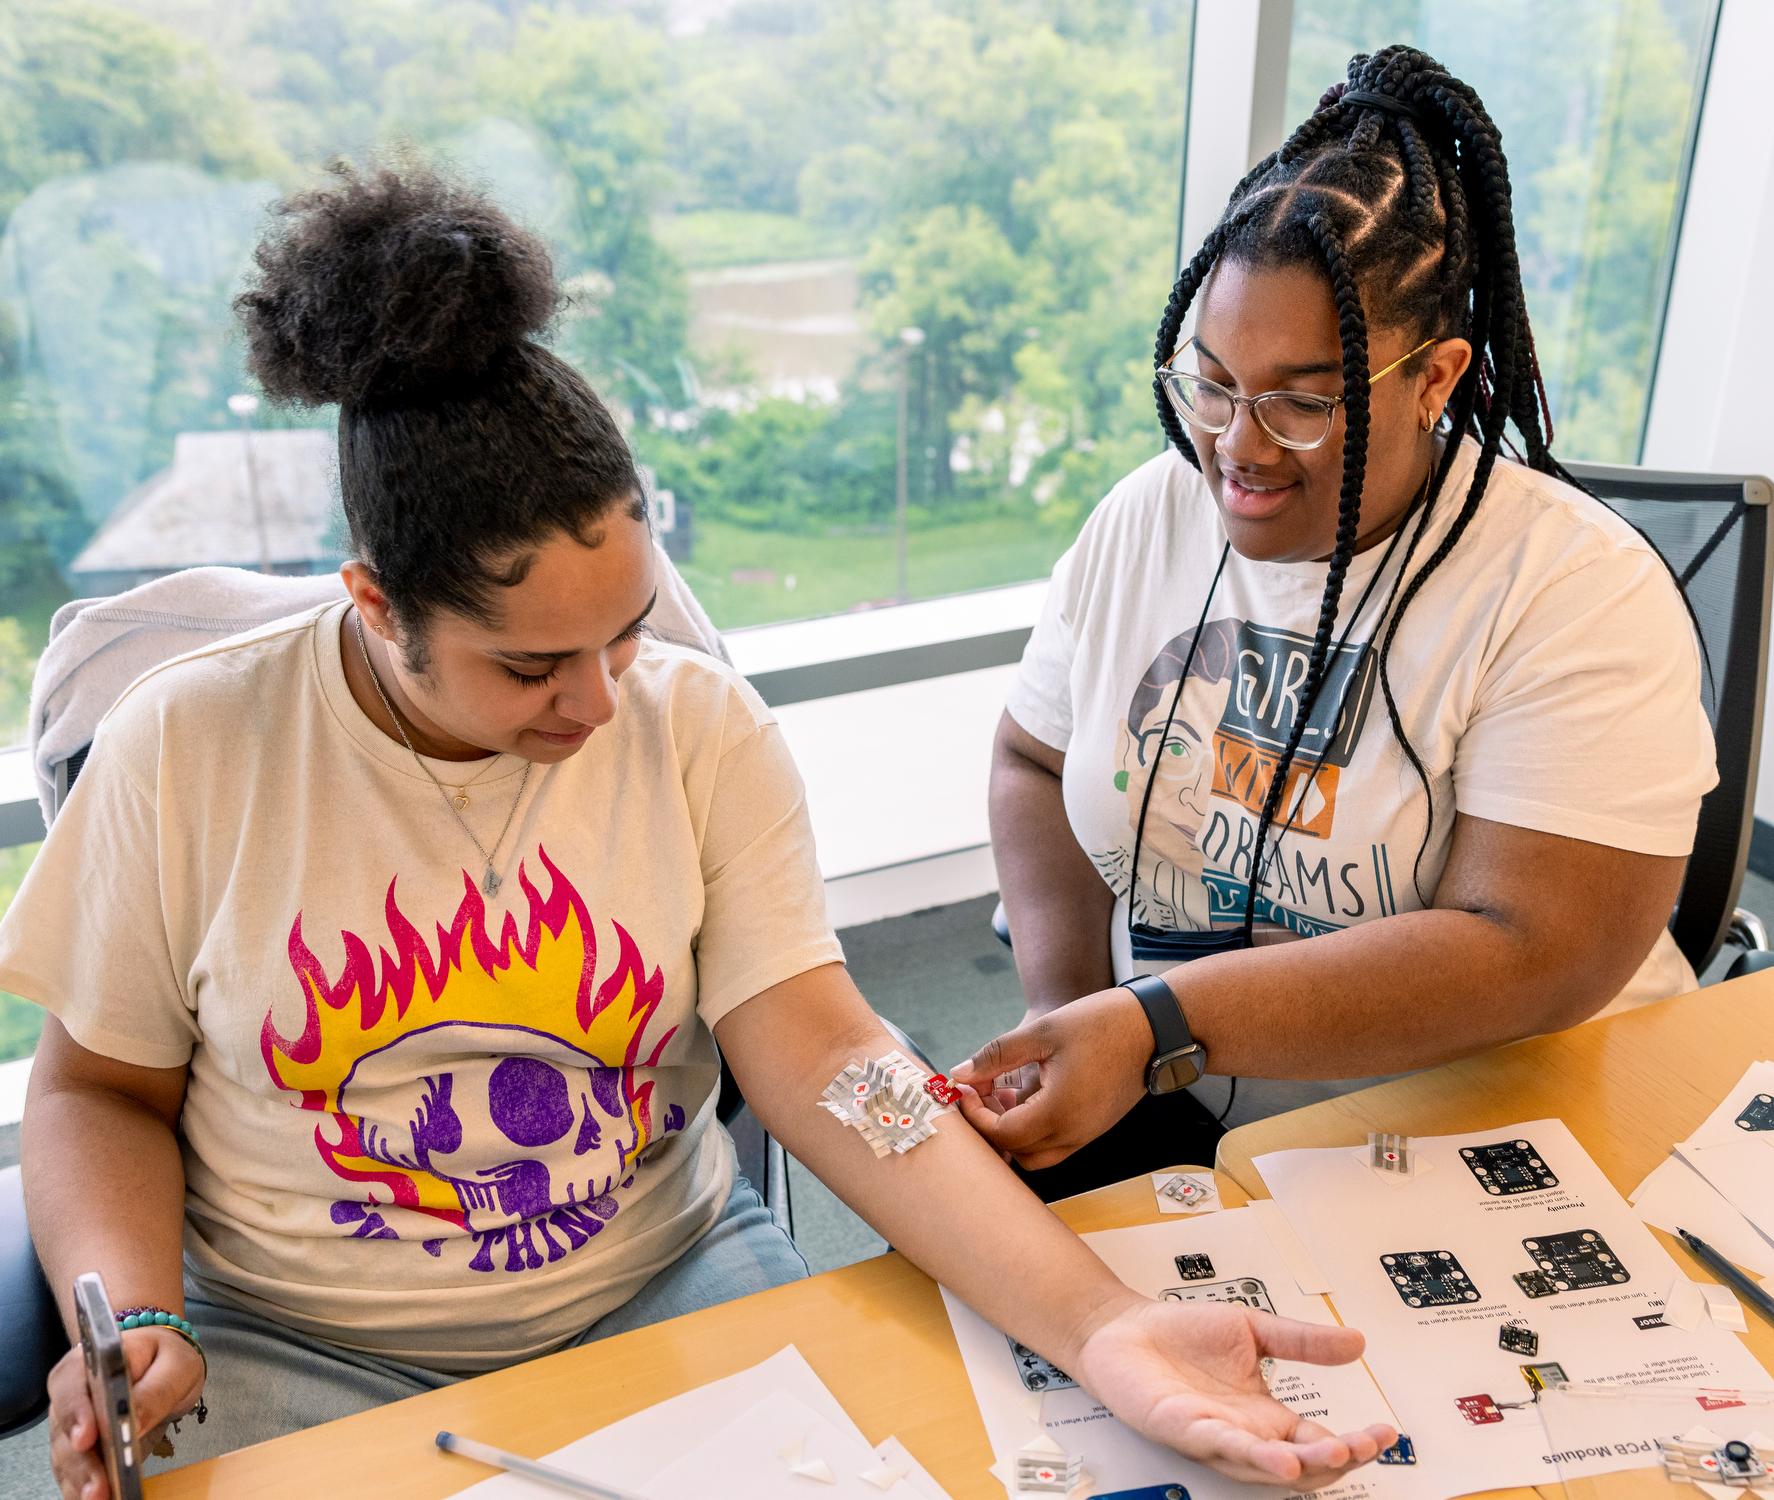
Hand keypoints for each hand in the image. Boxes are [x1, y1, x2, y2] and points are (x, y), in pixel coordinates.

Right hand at [47, 1328, 204, 1499]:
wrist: (162, 1365)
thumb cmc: (166, 1359)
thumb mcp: (175, 1365)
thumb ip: (155, 1389)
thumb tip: (132, 1421)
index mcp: (90, 1362)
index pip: (71, 1385)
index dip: (76, 1412)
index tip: (87, 1437)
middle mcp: (72, 1396)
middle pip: (66, 1432)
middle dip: (82, 1463)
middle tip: (99, 1488)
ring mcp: (71, 1426)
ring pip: (67, 1459)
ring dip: (82, 1484)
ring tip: (102, 1499)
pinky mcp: (79, 1452)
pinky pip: (75, 1475)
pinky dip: (84, 1490)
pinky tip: (101, 1499)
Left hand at [948, 986, 1152, 1168]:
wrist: (1153, 1027)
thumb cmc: (1100, 1024)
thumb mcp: (1041, 1032)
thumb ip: (996, 1056)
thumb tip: (960, 1074)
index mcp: (1058, 1113)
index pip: (1002, 1134)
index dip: (975, 1115)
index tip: (963, 1089)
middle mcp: (1073, 1134)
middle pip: (1016, 1152)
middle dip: (990, 1126)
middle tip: (979, 1092)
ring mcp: (1086, 1134)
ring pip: (1036, 1154)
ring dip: (1012, 1131)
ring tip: (1003, 1092)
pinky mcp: (1094, 1128)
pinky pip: (1055, 1143)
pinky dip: (1034, 1129)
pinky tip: (1029, 1094)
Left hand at [1071, 1295, 1396, 1487]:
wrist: (1123, 1328)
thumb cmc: (1180, 1336)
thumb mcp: (1253, 1329)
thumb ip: (1303, 1340)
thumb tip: (1354, 1340)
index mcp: (1265, 1414)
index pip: (1319, 1440)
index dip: (1356, 1441)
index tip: (1385, 1431)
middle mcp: (1244, 1432)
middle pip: (1302, 1464)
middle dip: (1339, 1460)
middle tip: (1366, 1446)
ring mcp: (1214, 1434)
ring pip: (1264, 1466)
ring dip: (1301, 1465)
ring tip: (1332, 1457)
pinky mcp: (1182, 1427)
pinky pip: (1220, 1444)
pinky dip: (1249, 1453)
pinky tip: (1275, 1455)